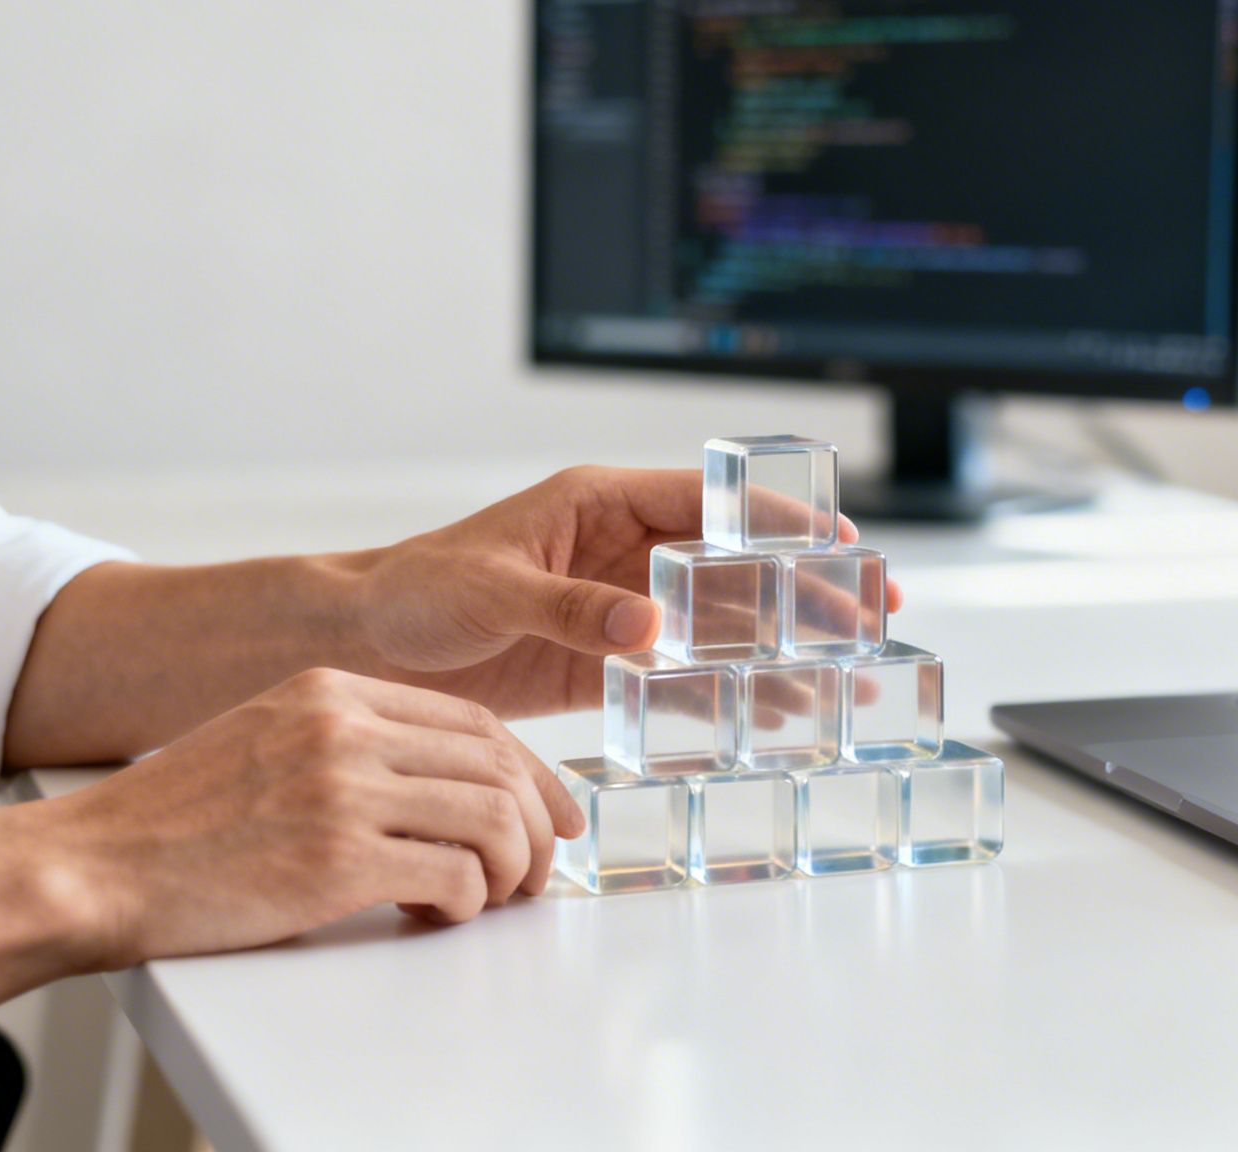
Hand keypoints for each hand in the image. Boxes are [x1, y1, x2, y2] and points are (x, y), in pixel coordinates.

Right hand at [41, 668, 584, 965]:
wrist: (92, 866)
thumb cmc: (177, 822)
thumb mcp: (268, 740)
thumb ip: (353, 746)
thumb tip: (448, 785)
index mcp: (333, 692)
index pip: (474, 721)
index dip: (530, 772)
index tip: (553, 812)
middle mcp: (344, 729)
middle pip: (496, 765)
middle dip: (535, 826)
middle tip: (534, 873)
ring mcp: (342, 791)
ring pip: (491, 819)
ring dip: (510, 869)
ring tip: (488, 898)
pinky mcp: (337, 860)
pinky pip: (454, 876)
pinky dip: (466, 903)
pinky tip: (434, 914)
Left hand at [349, 466, 900, 719]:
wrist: (365, 649)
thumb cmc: (415, 590)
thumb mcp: (493, 589)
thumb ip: (572, 606)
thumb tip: (648, 624)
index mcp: (600, 504)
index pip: (709, 501)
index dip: (779, 518)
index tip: (841, 538)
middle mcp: (621, 551)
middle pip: (733, 564)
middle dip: (805, 587)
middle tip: (872, 612)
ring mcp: (619, 608)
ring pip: (719, 622)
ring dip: (781, 646)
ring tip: (846, 676)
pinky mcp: (605, 662)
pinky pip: (681, 673)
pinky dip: (728, 691)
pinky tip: (777, 712)